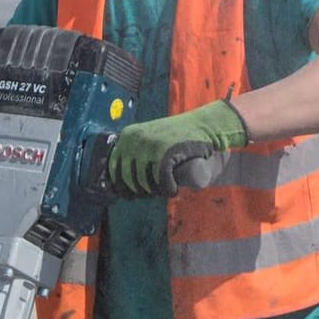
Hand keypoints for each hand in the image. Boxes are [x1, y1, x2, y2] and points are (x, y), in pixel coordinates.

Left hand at [107, 99, 248, 197]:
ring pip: (144, 182)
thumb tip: (116, 181)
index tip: (130, 194)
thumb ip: (133, 150)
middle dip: (139, 190)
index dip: (121, 185)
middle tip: (152, 193)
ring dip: (154, 191)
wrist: (204, 124)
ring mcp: (150, 146)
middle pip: (128, 178)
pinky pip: (161, 181)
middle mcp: (135, 139)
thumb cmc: (176, 135)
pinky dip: (168, 189)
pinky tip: (173, 189)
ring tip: (164, 189)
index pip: (114, 167)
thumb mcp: (147, 136)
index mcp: (127, 135)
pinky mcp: (167, 153)